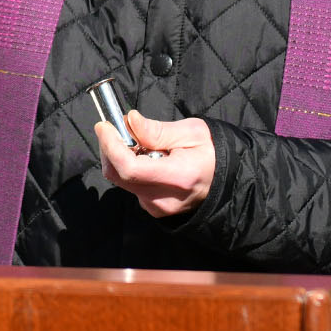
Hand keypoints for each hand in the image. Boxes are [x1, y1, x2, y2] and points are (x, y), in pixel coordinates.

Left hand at [94, 109, 215, 218]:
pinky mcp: (154, 209)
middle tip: (115, 125)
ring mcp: (158, 208)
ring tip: (137, 140)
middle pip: (119, 175)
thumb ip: (157, 130)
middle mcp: (164, 199)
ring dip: (118, 156)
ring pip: (122, 181)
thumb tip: (129, 120)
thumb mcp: (192, 132)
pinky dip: (128, 167)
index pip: (130, 169)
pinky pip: (130, 186)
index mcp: (178, 177)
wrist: (227, 181)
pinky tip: (144, 156)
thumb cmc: (212, 153)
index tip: (103, 125)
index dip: (111, 146)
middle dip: (109, 147)